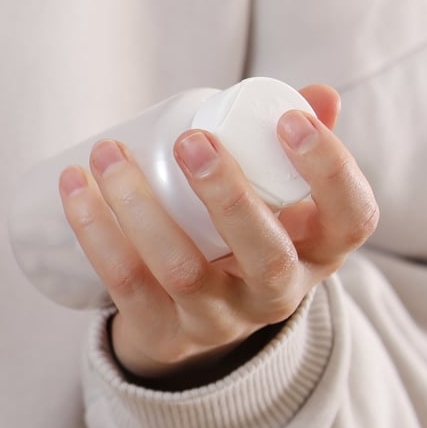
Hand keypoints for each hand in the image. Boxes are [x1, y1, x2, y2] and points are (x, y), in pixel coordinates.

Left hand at [57, 85, 377, 385]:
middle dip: (228, 194)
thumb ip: (298, 142)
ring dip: (139, 206)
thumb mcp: (281, 198)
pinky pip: (126, 283)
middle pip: (266, 256)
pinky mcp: (164, 334)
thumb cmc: (243, 232)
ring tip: (107, 152)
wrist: (194, 317)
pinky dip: (95, 231)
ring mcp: (220, 321)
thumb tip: (317, 94)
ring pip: (182, 270)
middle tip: (189, 139)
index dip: (330, 171)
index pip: (352, 219)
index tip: (291, 121)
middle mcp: (277, 295)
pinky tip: (74, 188)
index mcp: (320, 252)